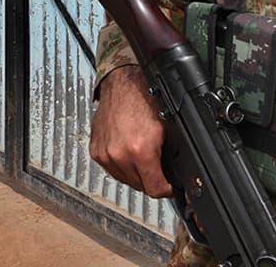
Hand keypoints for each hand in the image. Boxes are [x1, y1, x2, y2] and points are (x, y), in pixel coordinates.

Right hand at [90, 65, 172, 197]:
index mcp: (140, 150)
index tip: (169, 186)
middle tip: (157, 167)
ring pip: (125, 180)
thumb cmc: (145, 99)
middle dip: (151, 179)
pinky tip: (128, 152)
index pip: (155, 190)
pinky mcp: (96, 151)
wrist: (124, 85)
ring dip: (135, 174)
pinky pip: (111, 169)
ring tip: (142, 157)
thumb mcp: (169, 130)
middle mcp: (120, 154)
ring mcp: (105, 153)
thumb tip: (179, 174)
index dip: (166, 189)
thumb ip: (174, 156)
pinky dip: (121, 165)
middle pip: (140, 186)